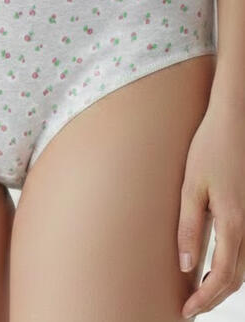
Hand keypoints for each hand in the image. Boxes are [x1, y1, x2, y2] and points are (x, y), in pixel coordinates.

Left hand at [177, 102, 244, 318]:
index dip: (205, 298)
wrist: (233, 123)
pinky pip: (243, 248)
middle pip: (236, 277)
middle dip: (214, 297)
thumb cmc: (209, 150)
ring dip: (223, 283)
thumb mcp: (192, 187)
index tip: (186, 312)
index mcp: (234, 222)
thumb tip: (186, 264)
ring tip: (199, 291)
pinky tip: (212, 264)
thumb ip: (189, 226)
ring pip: (243, 265)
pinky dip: (230, 266)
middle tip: (191, 307)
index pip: (222, 276)